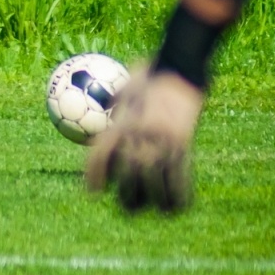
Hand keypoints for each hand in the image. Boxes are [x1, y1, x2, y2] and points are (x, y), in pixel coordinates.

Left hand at [85, 66, 204, 213]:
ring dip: (152, 201)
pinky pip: (179, 179)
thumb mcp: (127, 84)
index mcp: (121, 122)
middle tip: (127, 206)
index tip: (93, 192)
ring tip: (153, 209)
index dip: (94, 177)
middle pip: (126, 177)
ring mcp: (160, 142)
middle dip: (126, 196)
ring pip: (152, 184)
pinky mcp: (182, 145)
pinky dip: (177, 196)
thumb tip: (106, 106)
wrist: (180, 65)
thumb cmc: (152, 70)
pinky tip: (177, 205)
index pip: (100, 156)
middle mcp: (138, 136)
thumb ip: (116, 100)